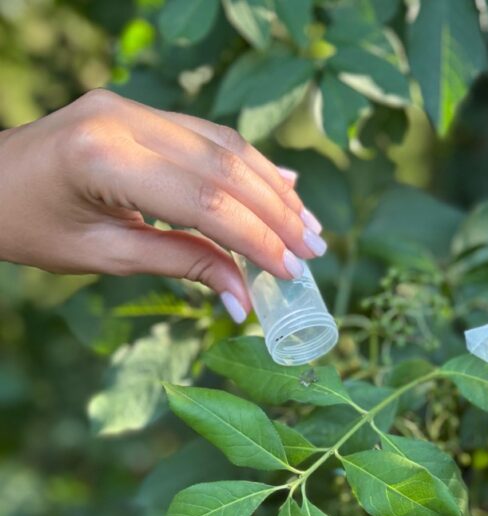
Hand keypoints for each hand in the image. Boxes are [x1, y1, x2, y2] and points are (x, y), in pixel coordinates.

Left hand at [0, 89, 326, 322]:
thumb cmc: (31, 228)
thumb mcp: (106, 257)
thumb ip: (182, 264)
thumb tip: (245, 298)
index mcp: (102, 158)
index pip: (205, 200)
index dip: (256, 237)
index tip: (291, 271)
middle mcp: (121, 117)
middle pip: (224, 165)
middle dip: (277, 212)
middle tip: (315, 249)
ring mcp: (130, 105)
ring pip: (224, 144)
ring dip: (272, 186)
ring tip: (307, 225)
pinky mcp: (137, 107)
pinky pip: (207, 134)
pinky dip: (248, 165)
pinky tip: (281, 185)